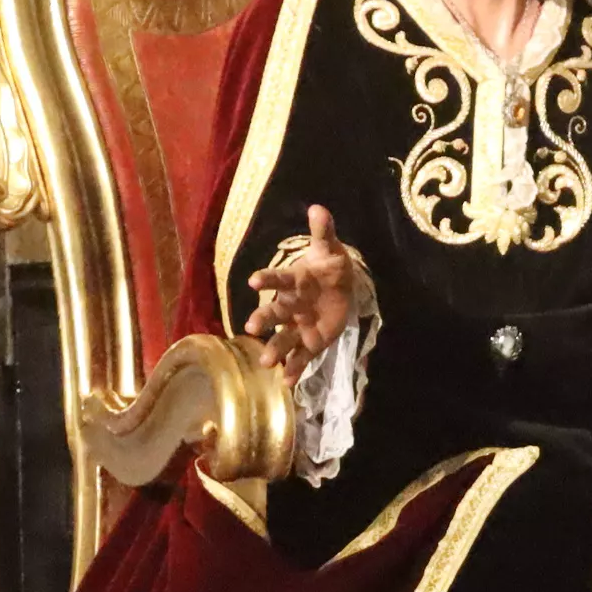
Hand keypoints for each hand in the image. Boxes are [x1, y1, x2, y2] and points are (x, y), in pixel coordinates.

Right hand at [242, 206, 361, 372]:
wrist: (341, 288)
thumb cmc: (329, 267)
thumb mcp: (329, 249)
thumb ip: (323, 232)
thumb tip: (318, 208)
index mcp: (294, 281)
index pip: (277, 279)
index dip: (266, 279)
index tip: (254, 282)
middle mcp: (290, 305)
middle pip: (275, 313)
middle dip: (264, 319)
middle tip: (251, 327)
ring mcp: (299, 326)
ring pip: (283, 339)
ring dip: (274, 350)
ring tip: (266, 363)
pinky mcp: (310, 343)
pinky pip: (301, 357)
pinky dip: (294, 370)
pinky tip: (287, 384)